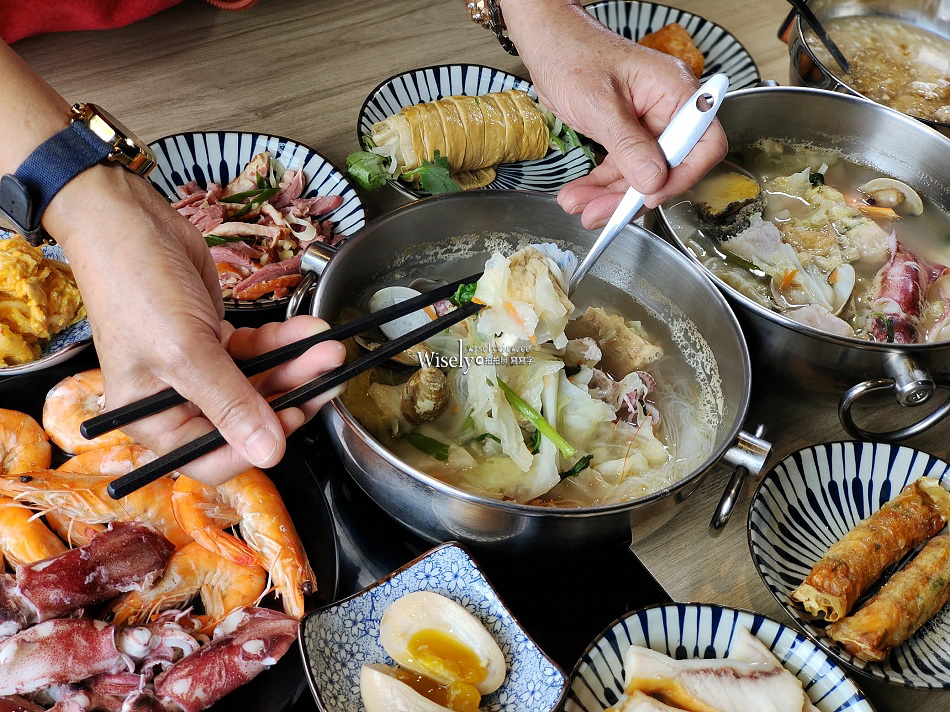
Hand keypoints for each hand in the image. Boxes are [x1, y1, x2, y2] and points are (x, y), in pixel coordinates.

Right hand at [46, 165, 344, 484]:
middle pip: (246, 418)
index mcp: (152, 419)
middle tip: (328, 379)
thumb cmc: (136, 286)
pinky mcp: (216, 338)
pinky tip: (309, 331)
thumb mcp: (184, 351)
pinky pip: (260, 350)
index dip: (256, 447)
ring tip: (329, 350)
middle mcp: (175, 400)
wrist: (131, 220)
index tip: (295, 419)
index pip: (211, 457)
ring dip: (297, 365)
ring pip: (260, 381)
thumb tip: (268, 454)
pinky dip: (285, 341)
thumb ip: (230, 403)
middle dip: (291, 396)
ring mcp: (199, 368)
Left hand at [503, 0, 726, 228]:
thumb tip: (652, 181)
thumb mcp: (600, 105)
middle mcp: (667, 109)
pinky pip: (620, 168)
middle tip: (601, 214)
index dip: (682, 175)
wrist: (546, 41)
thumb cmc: (574, 54)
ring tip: (578, 206)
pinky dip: (600, 185)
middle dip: (632, 194)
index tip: (650, 195)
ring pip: (639, 173)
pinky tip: (579, 194)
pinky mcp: (624, 134)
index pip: (703, 144)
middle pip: (667, 167)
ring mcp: (646, 123)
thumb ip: (628, 145)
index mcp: (675, 92)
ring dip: (609, 196)